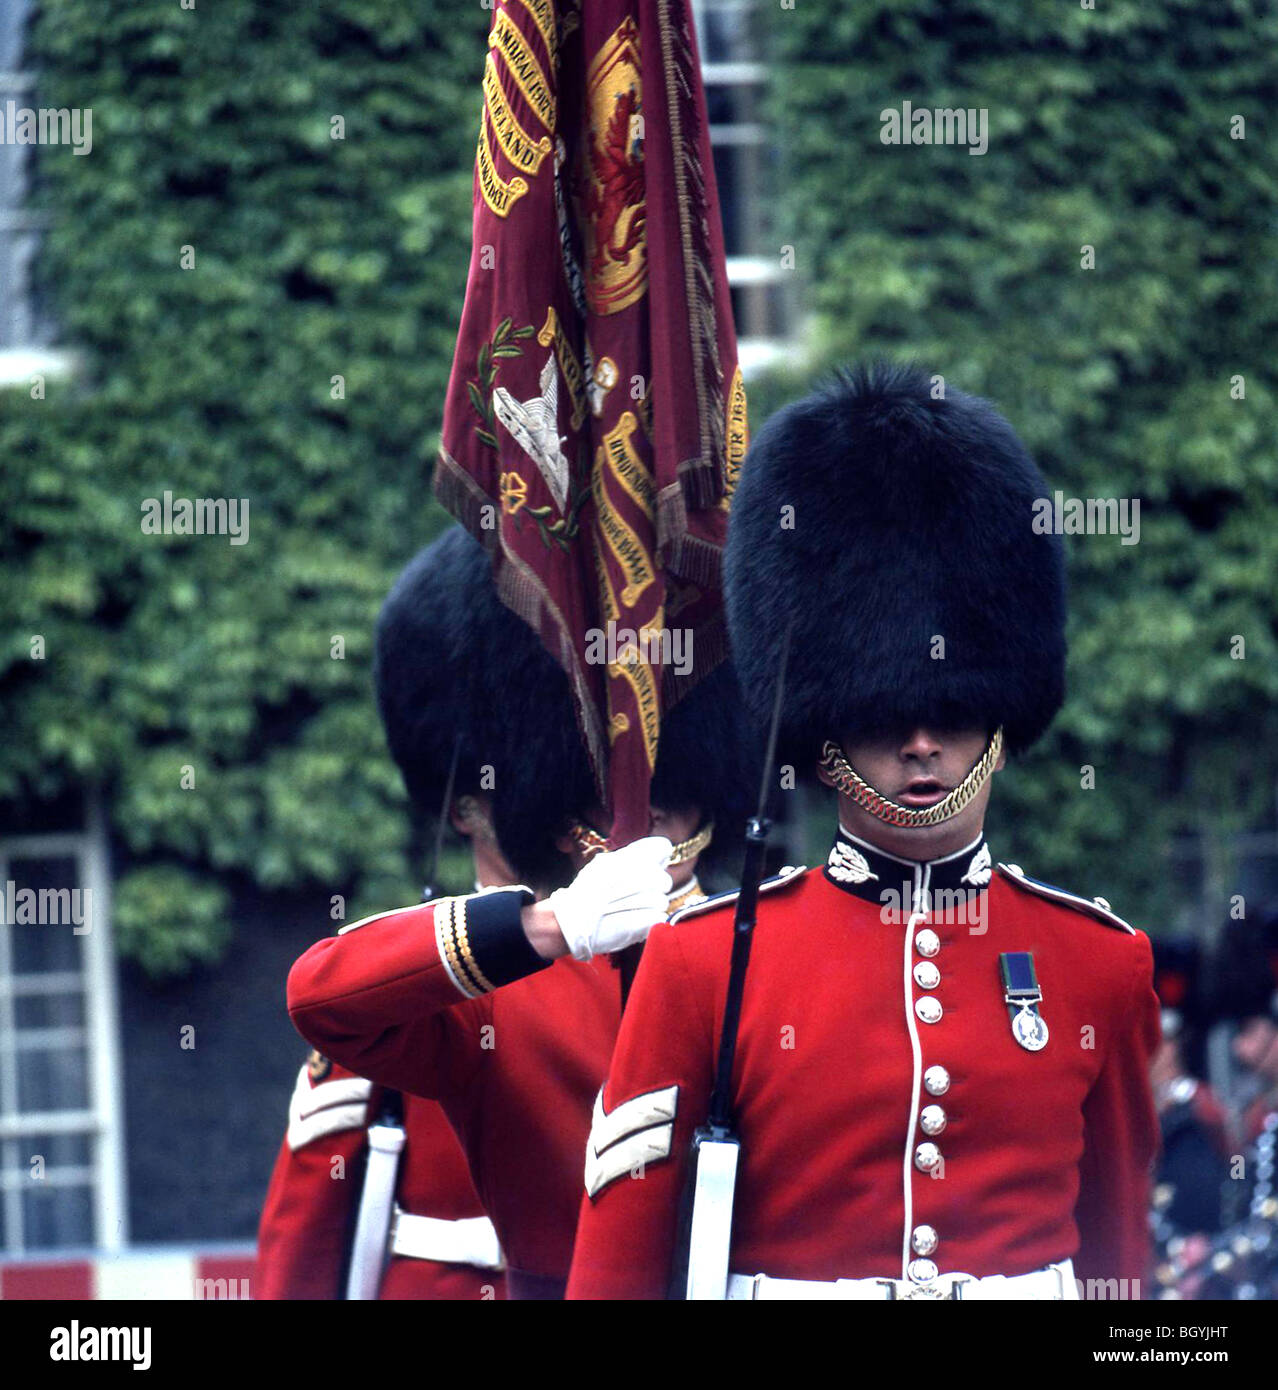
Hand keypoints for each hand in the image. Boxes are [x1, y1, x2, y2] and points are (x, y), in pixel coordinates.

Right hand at [545, 836, 672, 960]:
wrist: (572, 919)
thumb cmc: (587, 891)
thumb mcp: (604, 863)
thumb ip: (631, 857)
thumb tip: (656, 859)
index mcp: (634, 855)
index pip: (663, 847)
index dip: (658, 860)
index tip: (649, 869)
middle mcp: (645, 873)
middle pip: (665, 880)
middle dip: (653, 890)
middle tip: (632, 897)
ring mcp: (649, 898)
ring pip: (662, 902)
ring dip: (649, 908)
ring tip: (627, 911)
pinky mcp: (649, 921)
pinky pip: (660, 918)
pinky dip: (648, 922)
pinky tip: (631, 922)